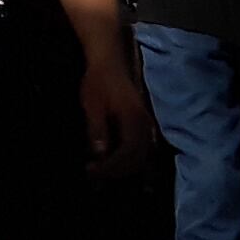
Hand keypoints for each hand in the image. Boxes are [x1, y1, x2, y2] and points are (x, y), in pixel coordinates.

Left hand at [80, 49, 155, 177]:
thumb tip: (100, 155)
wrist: (111, 62)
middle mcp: (147, 127)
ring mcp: (149, 128)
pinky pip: (146, 152)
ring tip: (107, 177)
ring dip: (127, 171)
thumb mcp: (92, 105)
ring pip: (144, 158)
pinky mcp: (146, 128)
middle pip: (138, 160)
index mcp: (134, 121)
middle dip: (117, 172)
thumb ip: (98, 130)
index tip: (90, 170)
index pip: (127, 154)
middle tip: (95, 177)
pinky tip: (125, 171)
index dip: (110, 167)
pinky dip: (136, 164)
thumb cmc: (99, 81)